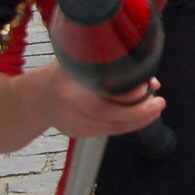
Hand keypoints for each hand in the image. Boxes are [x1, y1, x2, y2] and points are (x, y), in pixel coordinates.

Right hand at [30, 64, 164, 139]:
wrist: (36, 97)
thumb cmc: (64, 74)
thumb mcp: (82, 60)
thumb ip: (113, 65)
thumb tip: (149, 80)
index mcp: (68, 84)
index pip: (102, 95)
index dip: (128, 95)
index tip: (148, 87)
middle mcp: (68, 106)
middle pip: (108, 115)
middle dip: (138, 112)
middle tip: (159, 103)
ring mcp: (71, 123)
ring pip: (110, 127)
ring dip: (137, 120)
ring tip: (154, 109)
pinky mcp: (76, 133)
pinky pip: (106, 132)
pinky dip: (125, 125)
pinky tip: (138, 117)